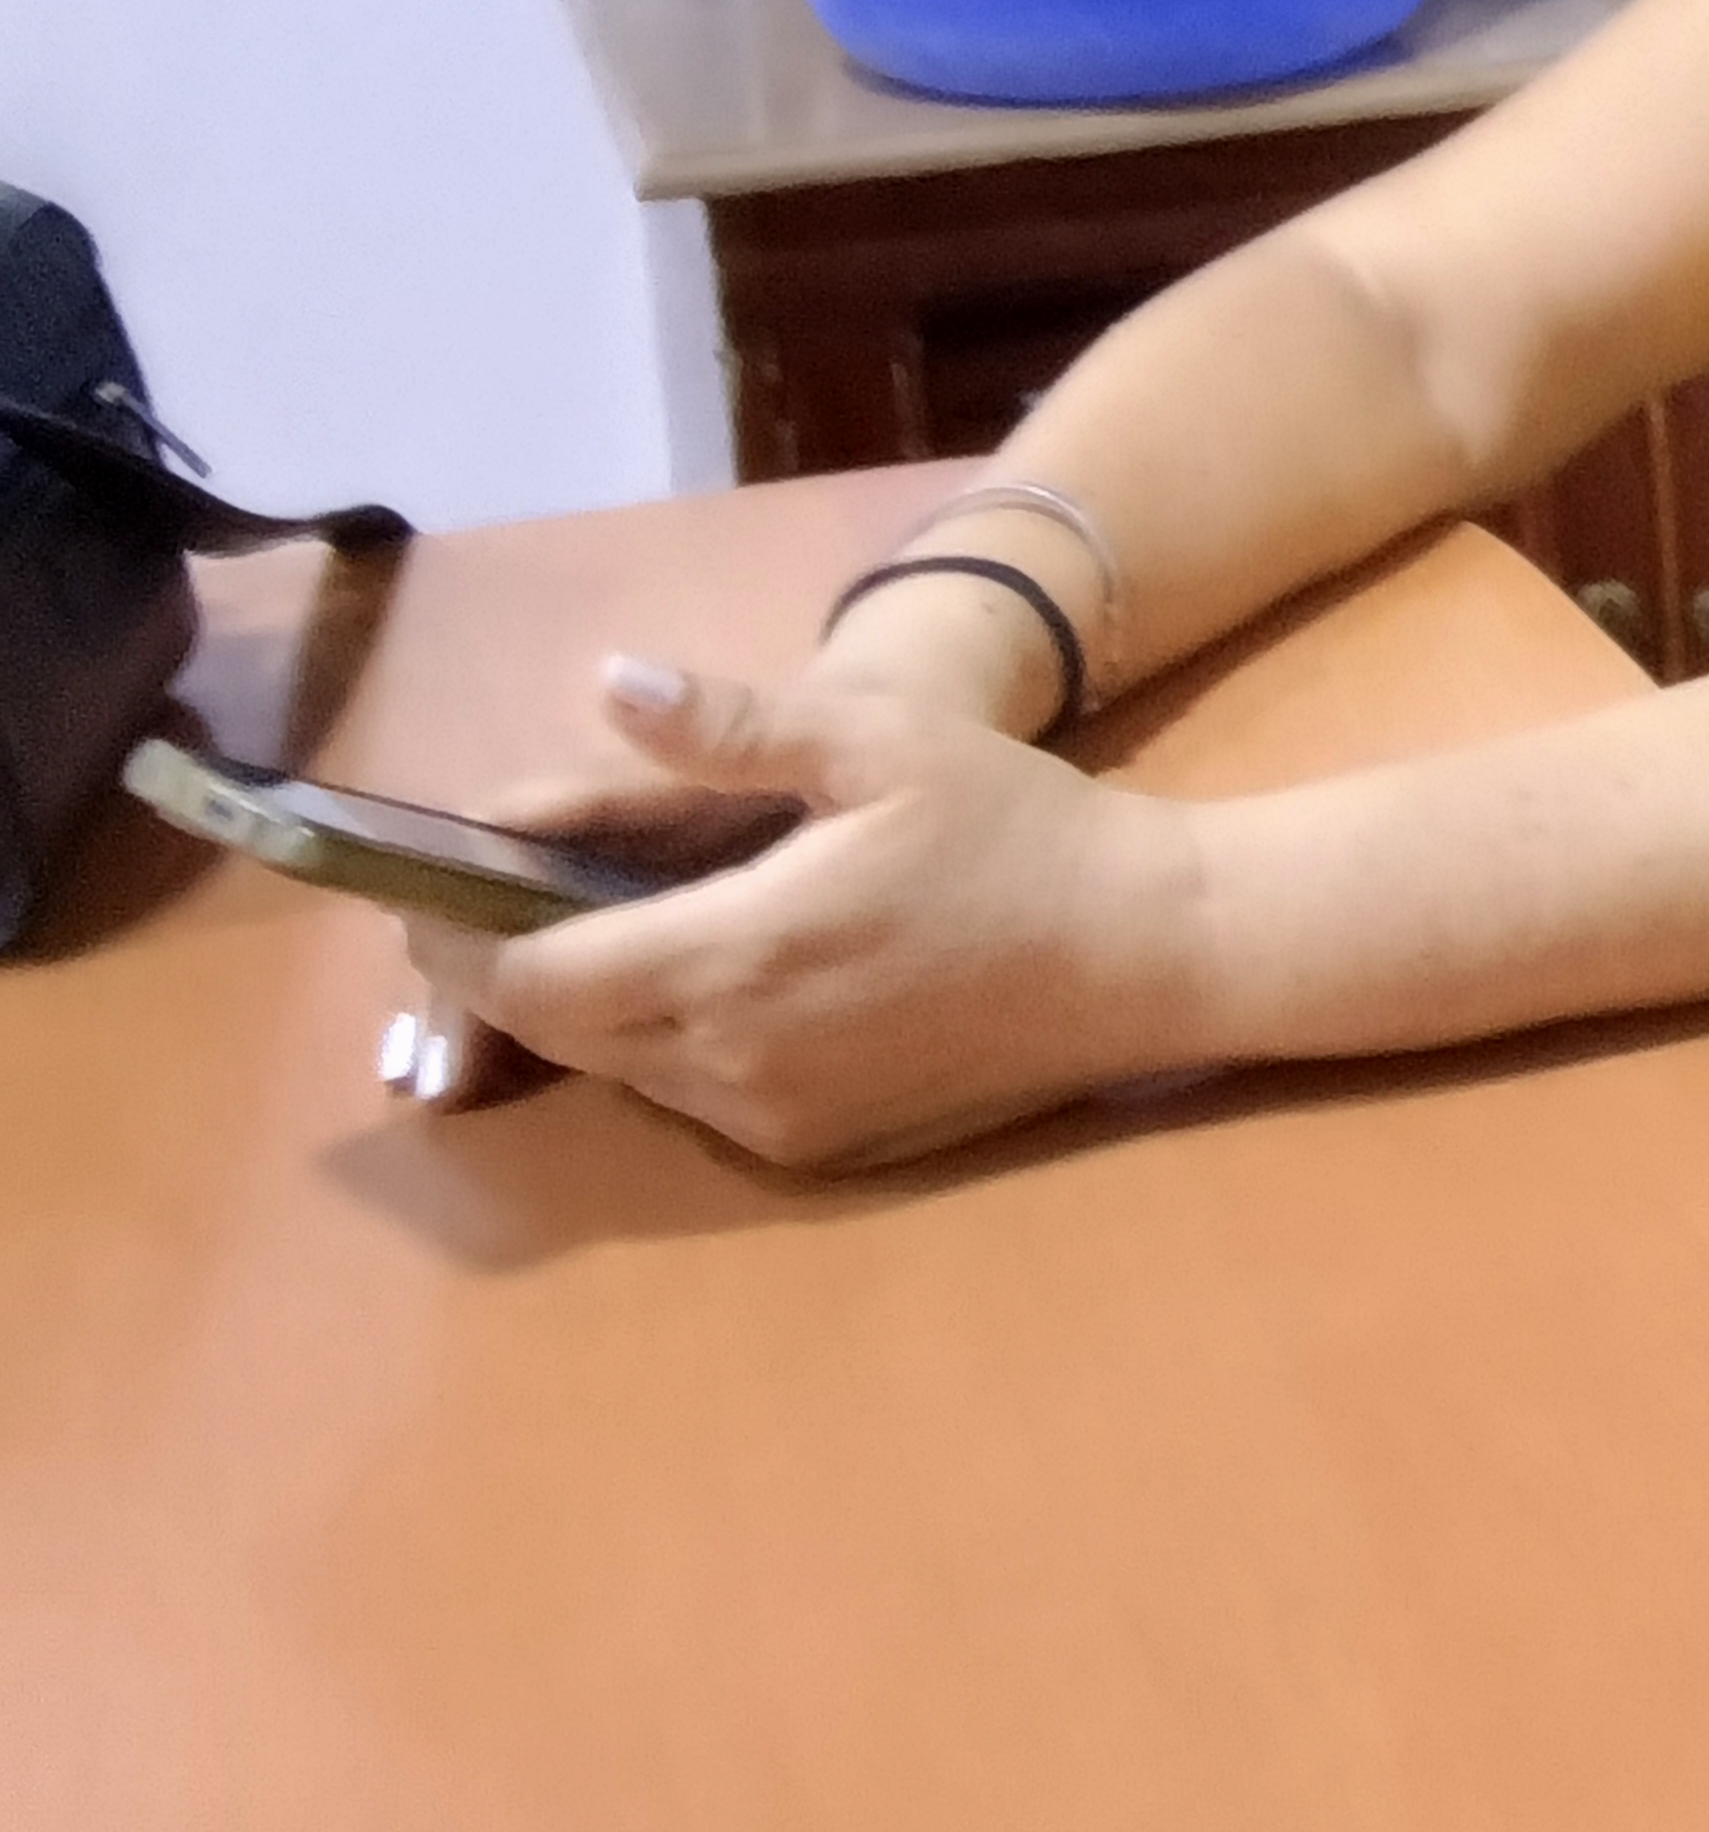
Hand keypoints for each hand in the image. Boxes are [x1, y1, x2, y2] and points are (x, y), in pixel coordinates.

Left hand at [387, 648, 1224, 1171]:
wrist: (1146, 952)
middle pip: (554, 1030)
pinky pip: (691, 1094)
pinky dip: (670, 1035)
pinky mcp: (813, 1148)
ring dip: (594, 1000)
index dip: (457, 935)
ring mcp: (773, 1117)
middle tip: (509, 888)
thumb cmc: (1017, 831)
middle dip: (510, 963)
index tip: (438, 878)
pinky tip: (720, 967)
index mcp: (735, 957)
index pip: (526, 976)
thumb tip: (607, 684)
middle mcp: (732, 1061)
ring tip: (617, 916)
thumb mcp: (885, 742)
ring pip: (619, 1067)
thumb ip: (735, 726)